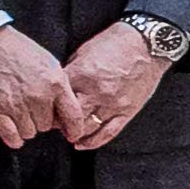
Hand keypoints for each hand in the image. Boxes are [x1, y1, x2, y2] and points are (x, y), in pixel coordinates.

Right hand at [0, 26, 70, 150]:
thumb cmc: (18, 50)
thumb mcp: (49, 63)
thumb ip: (60, 86)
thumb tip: (65, 109)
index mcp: (55, 84)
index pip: (73, 116)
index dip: (74, 129)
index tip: (72, 134)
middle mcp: (38, 96)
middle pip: (47, 126)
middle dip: (42, 121)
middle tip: (34, 111)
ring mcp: (16, 104)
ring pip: (29, 132)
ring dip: (27, 127)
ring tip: (20, 115)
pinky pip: (11, 135)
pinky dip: (14, 139)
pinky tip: (14, 134)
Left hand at [56, 22, 171, 153]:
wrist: (148, 44)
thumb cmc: (115, 43)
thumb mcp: (84, 51)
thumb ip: (71, 71)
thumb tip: (58, 86)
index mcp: (81, 74)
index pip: (56, 97)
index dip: (46, 104)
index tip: (41, 108)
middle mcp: (96, 91)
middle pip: (68, 115)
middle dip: (57, 121)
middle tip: (50, 123)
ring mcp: (112, 103)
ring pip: (86, 127)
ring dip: (73, 133)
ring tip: (65, 133)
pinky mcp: (128, 111)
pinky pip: (109, 132)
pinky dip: (93, 142)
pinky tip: (82, 145)